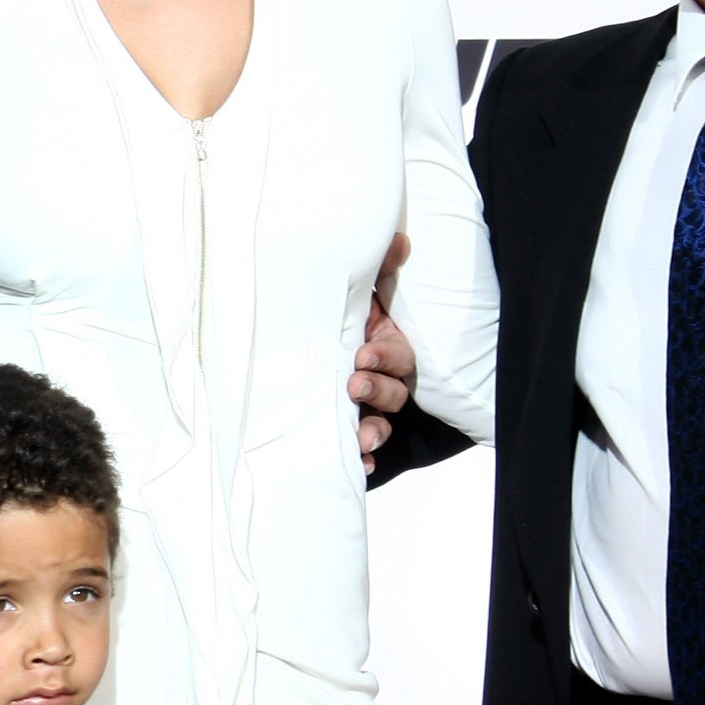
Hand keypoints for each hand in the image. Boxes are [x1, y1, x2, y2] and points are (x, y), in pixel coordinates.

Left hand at [352, 233, 416, 470]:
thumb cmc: (337, 316)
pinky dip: (362, 458)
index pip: (398, 355)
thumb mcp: (356, 292)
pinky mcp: (350, 427)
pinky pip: (362, 449)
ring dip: (374, 429)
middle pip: (394, 392)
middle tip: (354, 384)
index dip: (386, 356)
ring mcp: (368, 406)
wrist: (305, 337)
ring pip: (381, 423)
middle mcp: (381, 378)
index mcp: (384, 345)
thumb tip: (399, 240)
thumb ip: (379, 268)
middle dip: (377, 389)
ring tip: (360, 435)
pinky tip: (357, 464)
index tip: (363, 354)